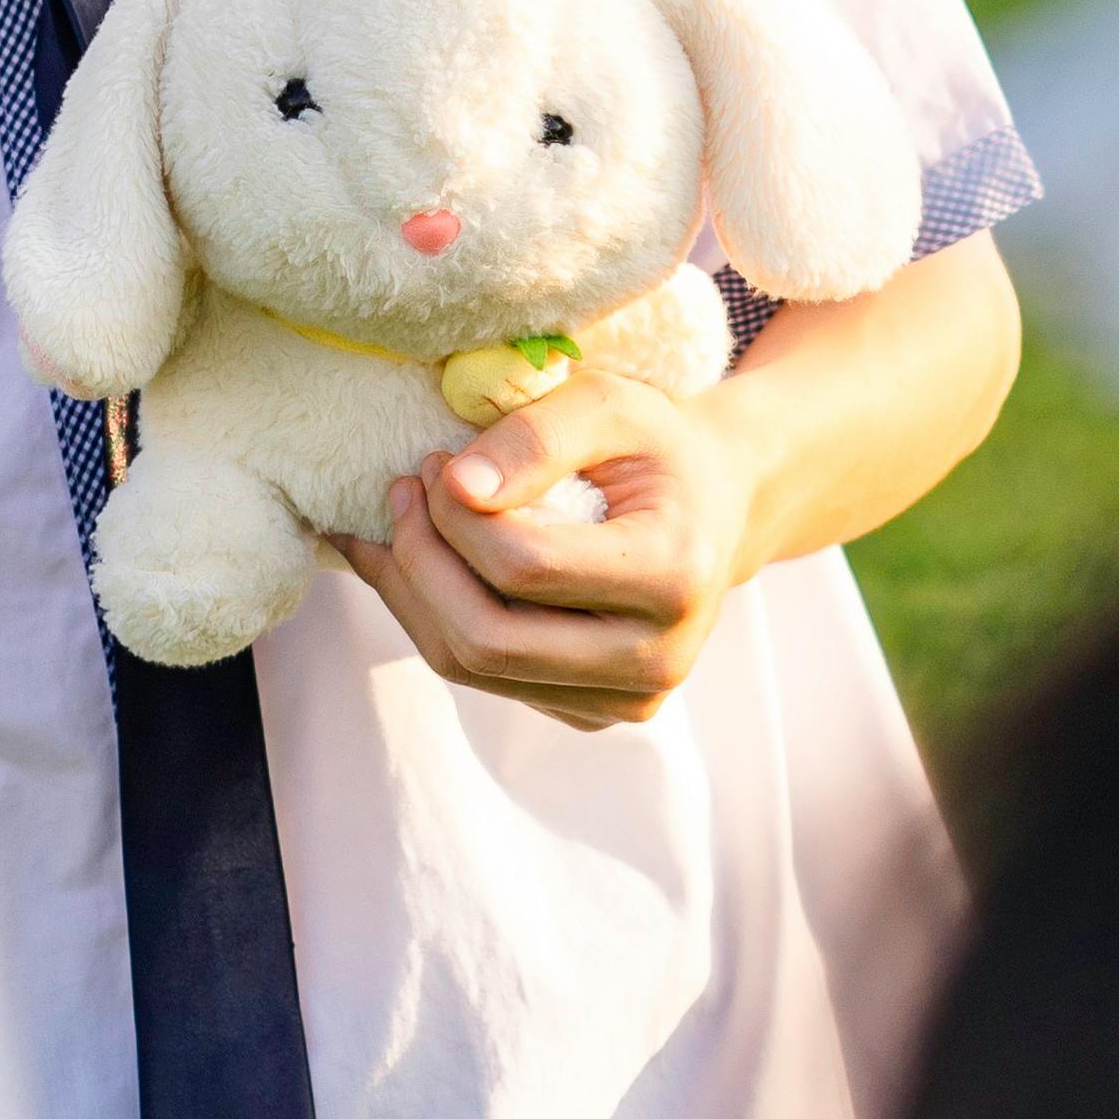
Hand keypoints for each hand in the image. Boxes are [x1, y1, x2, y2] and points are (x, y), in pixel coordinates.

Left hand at [333, 373, 756, 729]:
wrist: (715, 506)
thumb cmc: (657, 449)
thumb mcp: (610, 404)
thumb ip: (536, 437)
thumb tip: (457, 488)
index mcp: (674, 576)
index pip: (523, 565)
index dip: (454, 515)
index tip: (434, 463)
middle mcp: (659, 658)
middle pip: (487, 638)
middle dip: (419, 561)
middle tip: (404, 492)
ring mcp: (625, 700)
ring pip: (469, 666)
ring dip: (412, 592)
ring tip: (404, 521)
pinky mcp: (592, 714)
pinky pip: (482, 679)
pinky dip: (432, 619)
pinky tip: (420, 567)